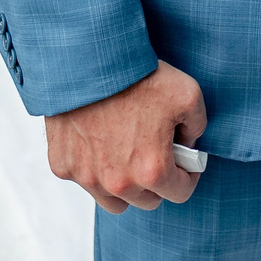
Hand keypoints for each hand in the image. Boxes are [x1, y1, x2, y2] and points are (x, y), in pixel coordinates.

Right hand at [44, 60, 206, 214]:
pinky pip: (85, 180)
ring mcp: (88, 178)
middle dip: (156, 182)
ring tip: (127, 155)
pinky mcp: (64, 166)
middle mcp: (119, 183)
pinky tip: (99, 142)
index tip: (184, 162)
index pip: (179, 194)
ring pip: (114, 200)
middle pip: (147, 201)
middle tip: (155, 152)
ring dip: (124, 186)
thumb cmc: (136, 75)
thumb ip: (196, 126)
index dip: (187, 176)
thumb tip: (188, 143)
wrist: (87, 59)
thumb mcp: (188, 93)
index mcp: (152, 170)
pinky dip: (94, 169)